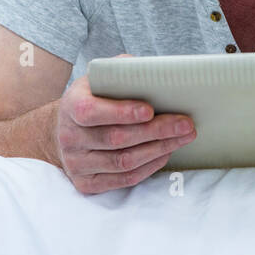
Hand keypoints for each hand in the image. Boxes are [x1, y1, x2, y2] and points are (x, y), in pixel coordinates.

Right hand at [52, 56, 195, 193]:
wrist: (71, 129)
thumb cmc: (96, 98)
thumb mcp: (103, 79)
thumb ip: (124, 71)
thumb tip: (158, 73)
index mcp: (71, 106)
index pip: (92, 111)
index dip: (121, 112)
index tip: (150, 110)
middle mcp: (69, 137)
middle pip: (116, 138)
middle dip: (156, 131)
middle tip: (185, 124)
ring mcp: (76, 164)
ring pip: (123, 162)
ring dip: (159, 149)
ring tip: (183, 137)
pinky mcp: (87, 183)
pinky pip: (124, 179)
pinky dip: (149, 167)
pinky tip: (166, 152)